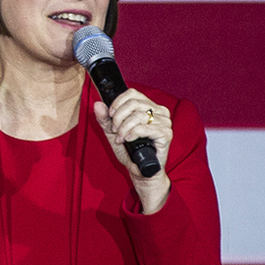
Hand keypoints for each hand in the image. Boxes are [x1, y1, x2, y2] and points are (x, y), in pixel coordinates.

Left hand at [94, 89, 171, 213]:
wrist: (140, 170)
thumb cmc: (130, 151)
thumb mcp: (113, 132)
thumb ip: (105, 119)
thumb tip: (98, 104)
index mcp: (149, 107)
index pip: (132, 93)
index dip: (118, 102)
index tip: (111, 115)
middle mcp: (159, 111)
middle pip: (134, 103)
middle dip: (119, 117)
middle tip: (115, 129)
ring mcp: (164, 122)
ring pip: (138, 115)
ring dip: (124, 127)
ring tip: (121, 138)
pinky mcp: (166, 134)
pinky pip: (145, 128)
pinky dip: (132, 133)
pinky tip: (128, 140)